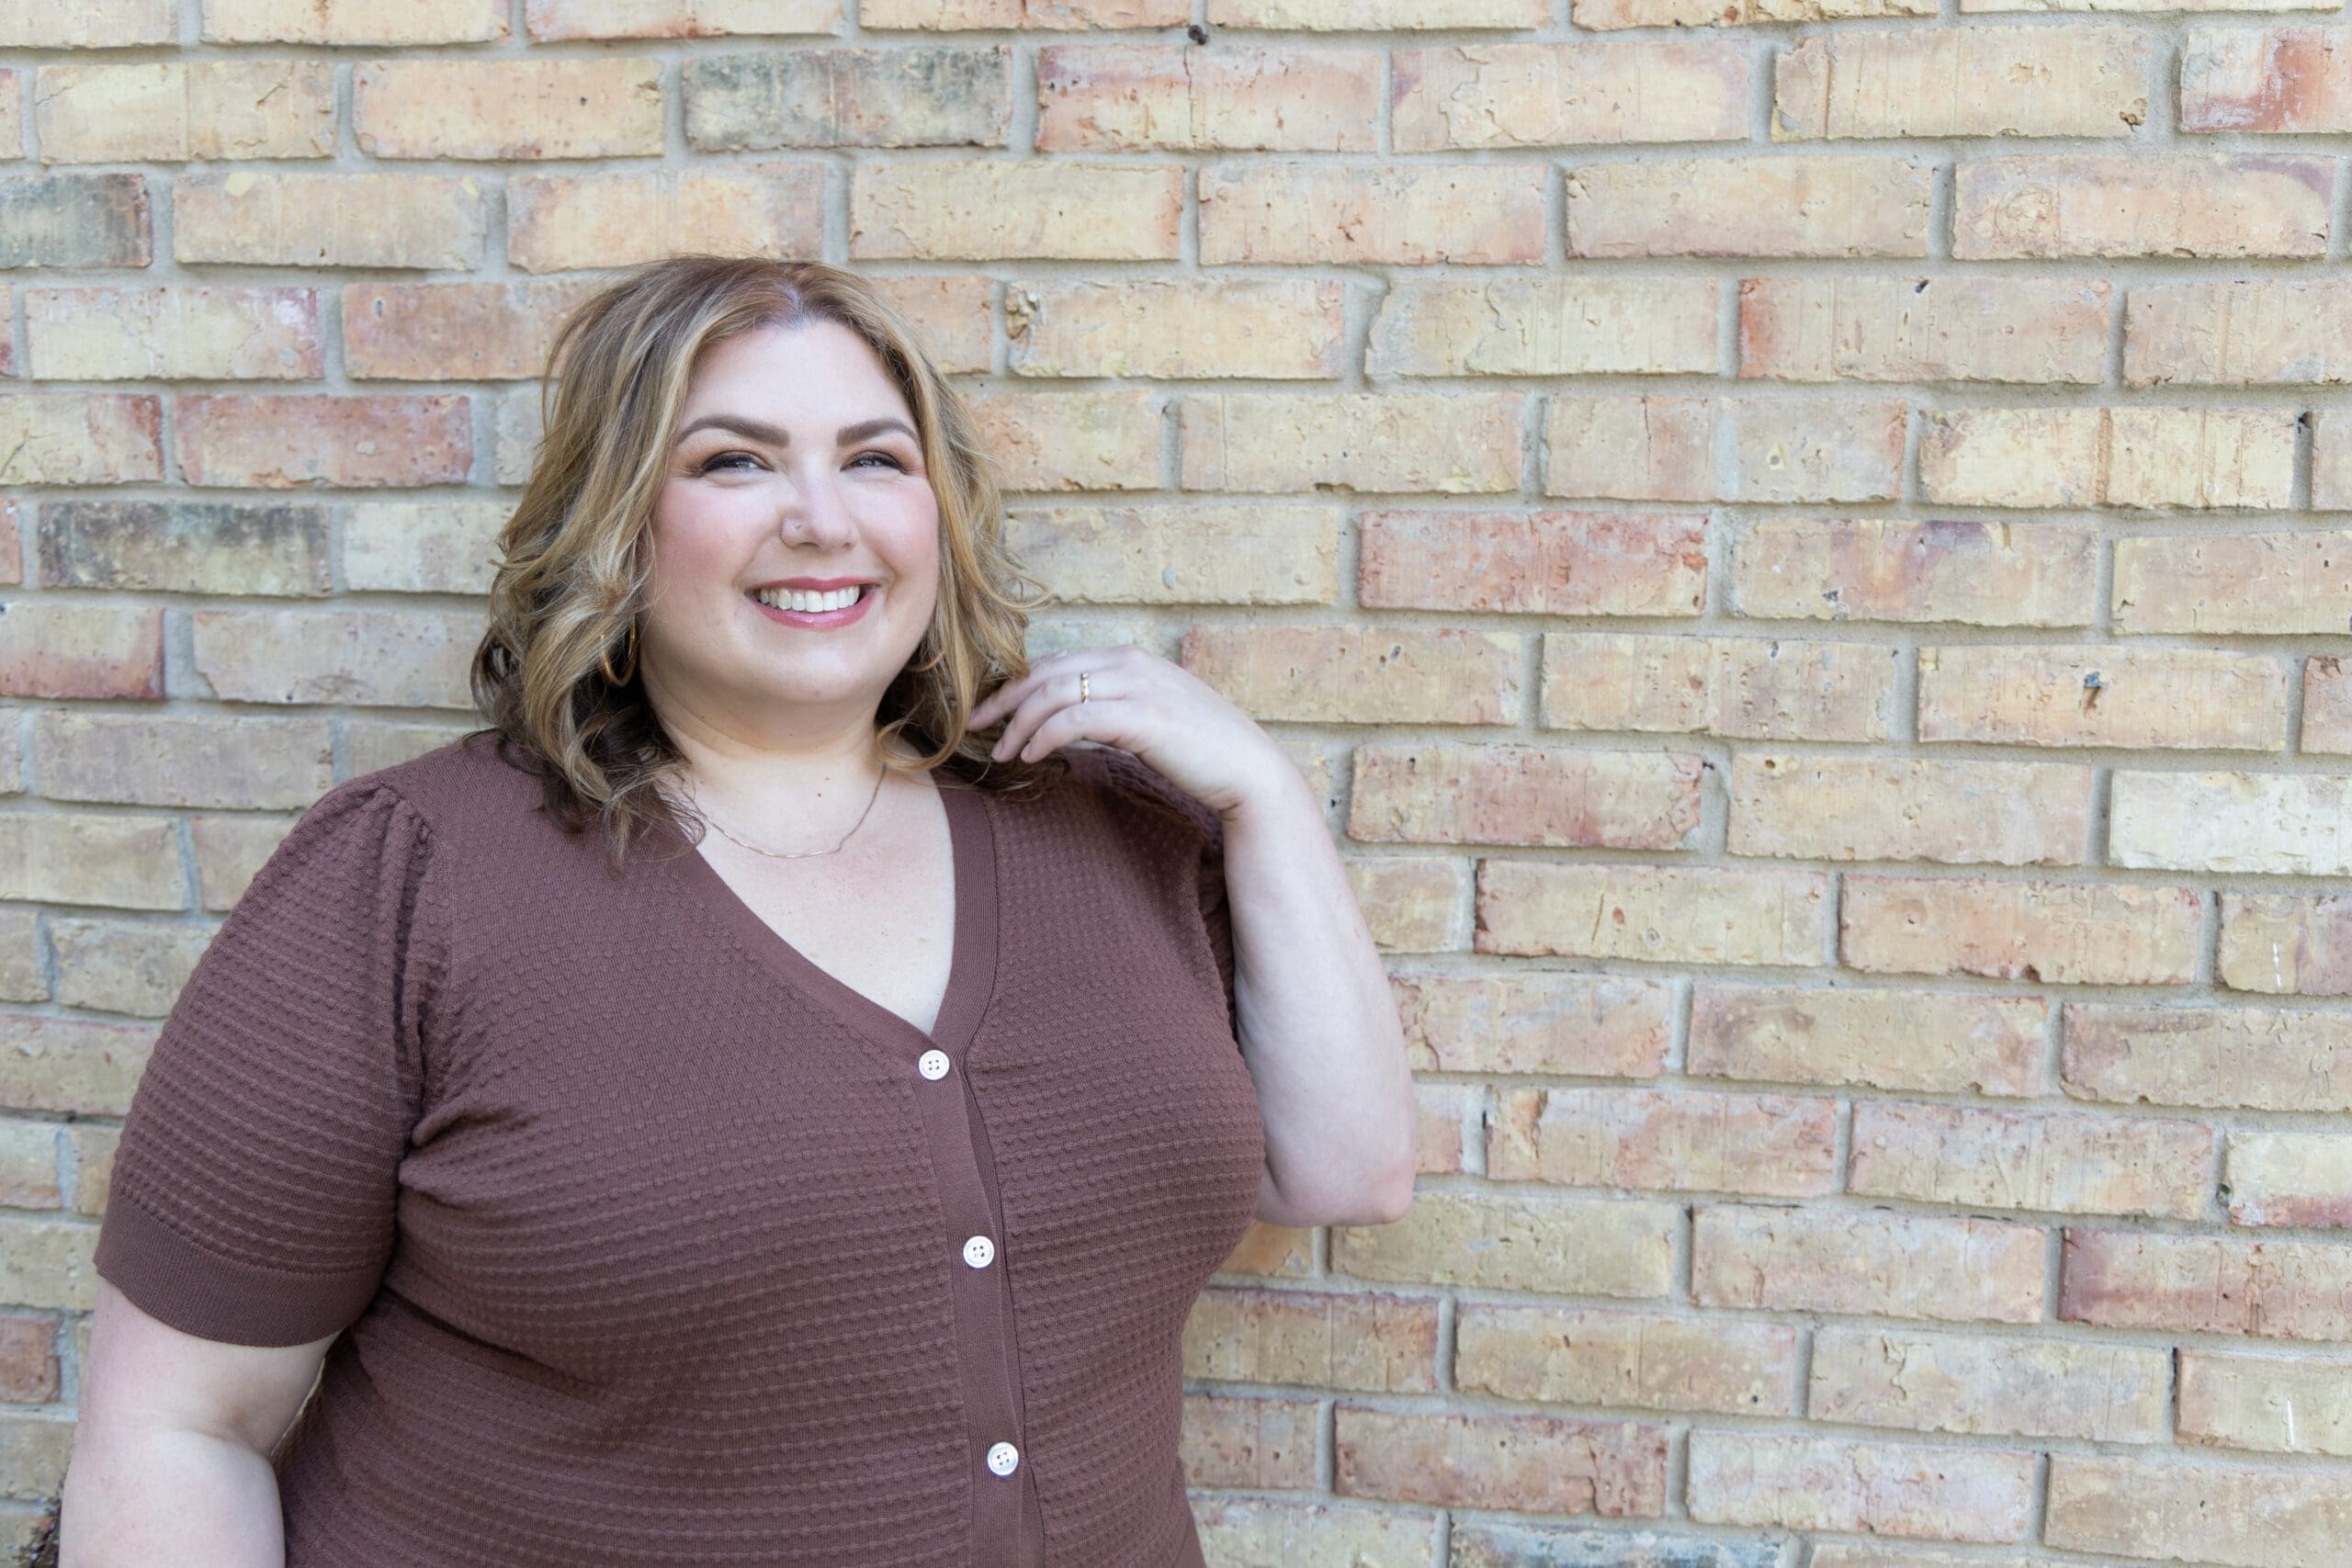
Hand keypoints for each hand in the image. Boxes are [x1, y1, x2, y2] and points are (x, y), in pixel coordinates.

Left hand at [967, 644, 1287, 818]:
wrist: (1248, 770)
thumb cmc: (1201, 750)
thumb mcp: (1153, 717)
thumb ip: (1116, 708)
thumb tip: (1074, 720)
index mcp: (1131, 658)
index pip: (1057, 662)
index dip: (1016, 685)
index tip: (990, 712)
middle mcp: (1131, 664)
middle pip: (1046, 672)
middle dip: (1005, 700)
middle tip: (976, 728)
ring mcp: (1137, 687)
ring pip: (1054, 693)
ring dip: (1019, 724)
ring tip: (1003, 752)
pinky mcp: (1141, 718)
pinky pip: (1075, 720)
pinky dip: (1045, 737)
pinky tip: (1032, 757)